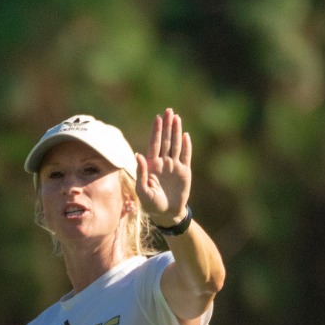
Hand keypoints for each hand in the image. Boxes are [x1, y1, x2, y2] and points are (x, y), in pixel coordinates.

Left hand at [134, 108, 193, 227]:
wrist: (167, 214)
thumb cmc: (151, 204)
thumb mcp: (142, 190)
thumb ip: (141, 172)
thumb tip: (138, 154)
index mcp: (152, 165)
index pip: (154, 144)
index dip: (156, 131)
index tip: (157, 118)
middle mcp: (163, 162)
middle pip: (166, 140)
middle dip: (167, 126)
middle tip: (168, 111)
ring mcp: (174, 166)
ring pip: (176, 145)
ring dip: (176, 131)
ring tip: (177, 118)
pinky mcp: (185, 172)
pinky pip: (186, 156)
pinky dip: (186, 146)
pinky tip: (185, 135)